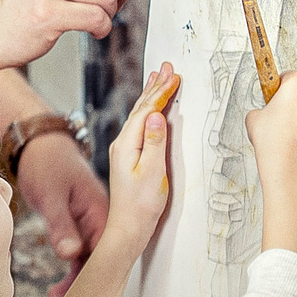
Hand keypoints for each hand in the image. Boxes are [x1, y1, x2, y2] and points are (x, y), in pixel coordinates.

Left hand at [16, 130, 106, 296]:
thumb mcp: (51, 195)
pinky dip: (68, 271)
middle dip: (80, 288)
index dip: (93, 279)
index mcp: (102, 213)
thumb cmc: (47, 163)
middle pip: (98, 262)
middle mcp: (102, 221)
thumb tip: (71, 254)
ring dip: (72, 284)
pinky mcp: (80, 228)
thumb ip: (62, 225)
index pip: (105, 254)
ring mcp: (91, 225)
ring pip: (87, 262)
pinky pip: (78, 255)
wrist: (40, 145)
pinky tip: (55, 290)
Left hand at [100, 63, 179, 262]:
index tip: (174, 75)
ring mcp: (124, 150)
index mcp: (127, 144)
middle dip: (155, 87)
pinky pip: (140, 126)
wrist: (128, 228)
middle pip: (141, 108)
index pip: (147, 110)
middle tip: (167, 67)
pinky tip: (150, 110)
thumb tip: (157, 116)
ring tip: (157, 78)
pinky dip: (148, 112)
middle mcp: (122, 143)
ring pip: (139, 115)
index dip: (161, 92)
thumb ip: (155, 143)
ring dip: (150, 96)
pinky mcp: (129, 157)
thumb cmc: (141, 205)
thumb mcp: (152, 173)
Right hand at [246, 75, 296, 262]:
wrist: (291, 167)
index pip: (288, 77)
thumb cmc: (274, 140)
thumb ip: (262, 108)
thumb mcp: (254, 117)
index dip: (279, 89)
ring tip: (289, 129)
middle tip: (280, 115)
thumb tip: (265, 113)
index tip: (274, 97)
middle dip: (294, 100)